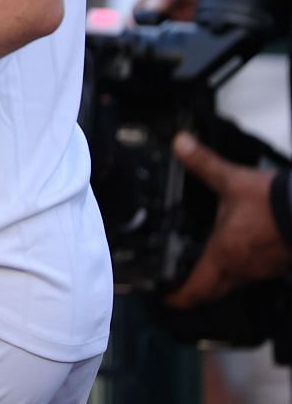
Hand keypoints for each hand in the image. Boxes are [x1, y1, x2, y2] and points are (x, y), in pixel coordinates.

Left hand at [165, 133, 291, 306]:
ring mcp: (262, 269)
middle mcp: (243, 269)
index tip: (163, 295)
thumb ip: (203, 162)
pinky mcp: (278, 264)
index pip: (196, 290)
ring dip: (216, 279)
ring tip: (199, 265)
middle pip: (212, 293)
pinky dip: (238, 267)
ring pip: (233, 283)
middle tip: (176, 284)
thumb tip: (180, 143)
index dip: (176, 297)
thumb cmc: (276, 202)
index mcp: (224, 255)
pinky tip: (234, 251)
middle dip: (193, 291)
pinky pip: (252, 272)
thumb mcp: (232, 180)